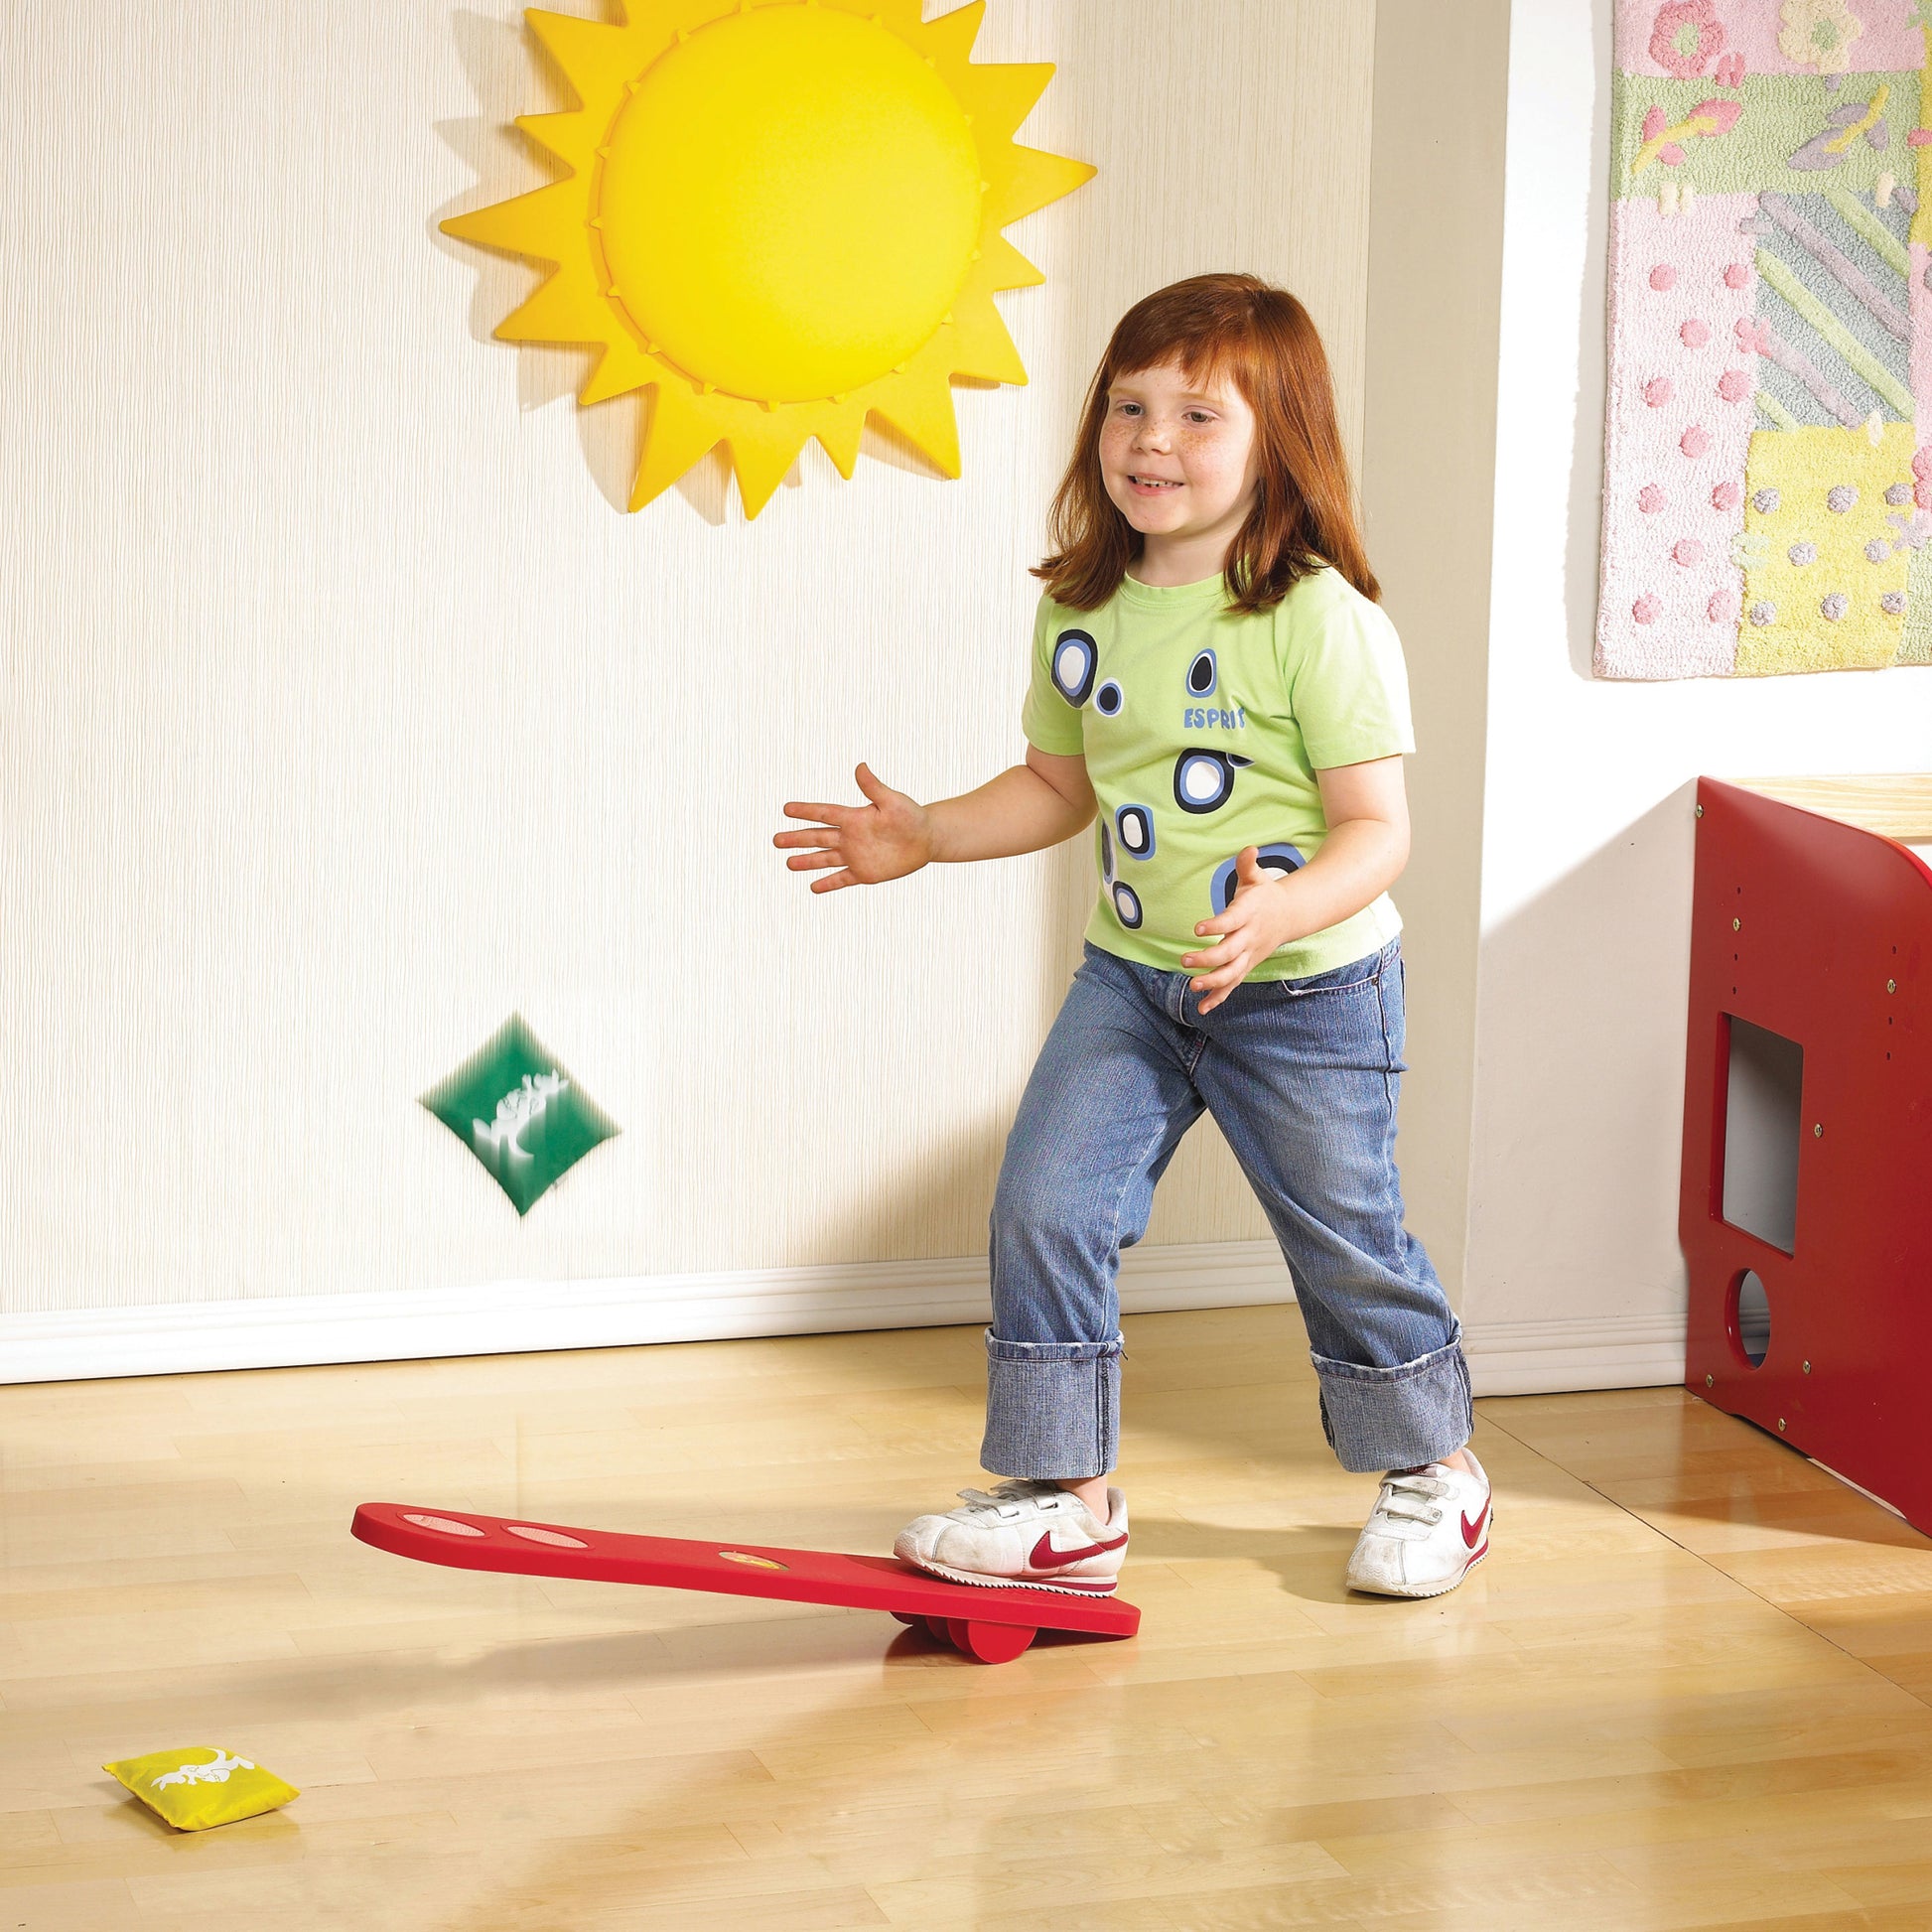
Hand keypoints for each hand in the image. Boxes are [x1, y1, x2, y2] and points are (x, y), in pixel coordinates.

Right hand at [775, 762, 933, 891]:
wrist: (925, 839)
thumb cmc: (911, 816)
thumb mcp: (893, 800)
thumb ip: (874, 787)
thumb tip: (860, 767)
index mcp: (854, 818)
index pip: (824, 814)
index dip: (806, 811)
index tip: (786, 809)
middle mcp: (850, 837)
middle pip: (818, 838)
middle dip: (797, 839)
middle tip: (776, 840)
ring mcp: (855, 856)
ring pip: (825, 859)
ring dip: (807, 861)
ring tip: (788, 863)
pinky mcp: (865, 873)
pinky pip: (842, 879)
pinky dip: (828, 883)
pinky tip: (813, 887)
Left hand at [1180, 846, 1302, 1012]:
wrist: (1290, 915)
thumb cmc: (1265, 894)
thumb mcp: (1257, 877)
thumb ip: (1247, 865)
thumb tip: (1249, 848)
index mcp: (1248, 914)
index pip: (1231, 921)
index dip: (1215, 925)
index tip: (1197, 927)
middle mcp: (1249, 938)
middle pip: (1229, 953)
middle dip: (1208, 959)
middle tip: (1185, 960)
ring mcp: (1249, 955)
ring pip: (1232, 973)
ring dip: (1213, 983)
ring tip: (1193, 986)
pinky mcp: (1246, 965)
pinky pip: (1233, 985)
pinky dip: (1219, 997)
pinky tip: (1202, 1009)